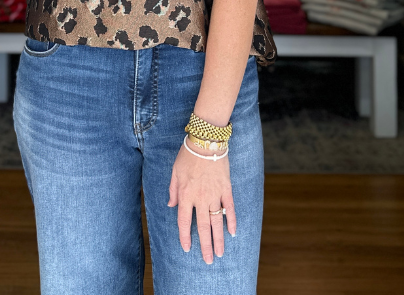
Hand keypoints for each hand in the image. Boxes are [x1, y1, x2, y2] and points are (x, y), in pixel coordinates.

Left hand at [168, 138, 235, 263]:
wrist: (206, 141)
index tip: (186, 248)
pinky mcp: (226, 188)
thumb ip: (173, 191)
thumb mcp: (174, 171)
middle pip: (203, 227)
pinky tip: (232, 232)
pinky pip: (230, 208)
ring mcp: (215, 194)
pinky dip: (232, 220)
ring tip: (220, 253)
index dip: (185, 236)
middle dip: (205, 245)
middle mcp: (200, 198)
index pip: (185, 221)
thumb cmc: (188, 154)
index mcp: (185, 194)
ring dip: (218, 239)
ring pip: (217, 221)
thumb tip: (171, 206)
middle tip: (208, 261)